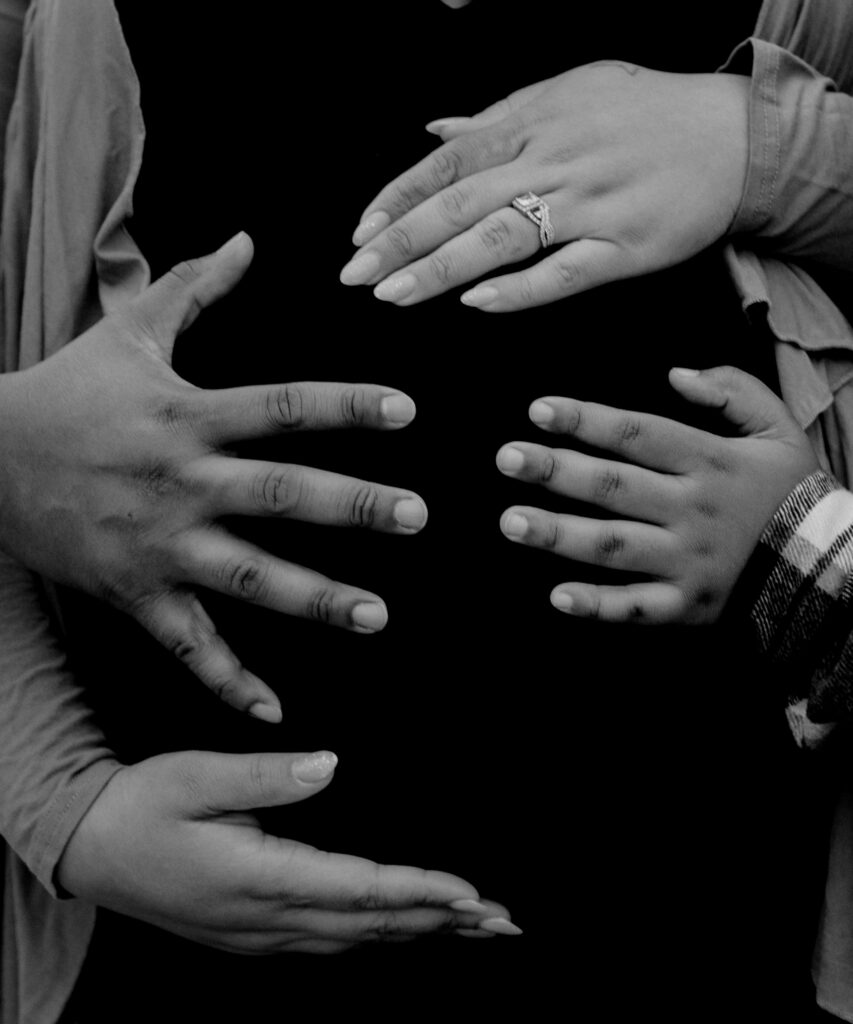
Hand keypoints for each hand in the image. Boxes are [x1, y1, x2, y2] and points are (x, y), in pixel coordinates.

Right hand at [0, 234, 427, 719]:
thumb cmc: (68, 390)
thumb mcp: (128, 330)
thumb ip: (195, 287)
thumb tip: (248, 237)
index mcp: (187, 415)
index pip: (281, 407)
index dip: (345, 406)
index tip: (407, 412)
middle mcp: (180, 480)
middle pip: (279, 493)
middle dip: (352, 506)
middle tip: (417, 515)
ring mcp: (158, 543)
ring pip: (247, 576)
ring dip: (314, 598)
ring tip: (377, 616)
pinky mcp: (134, 591)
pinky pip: (188, 643)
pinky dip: (229, 681)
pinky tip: (277, 711)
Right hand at [57, 749, 513, 952]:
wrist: (90, 849)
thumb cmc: (142, 806)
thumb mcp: (196, 775)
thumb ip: (266, 776)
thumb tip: (331, 766)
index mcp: (257, 877)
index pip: (358, 889)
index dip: (420, 892)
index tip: (472, 894)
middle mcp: (266, 918)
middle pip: (372, 926)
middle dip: (443, 923)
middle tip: (504, 923)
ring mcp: (260, 934)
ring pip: (357, 940)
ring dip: (420, 933)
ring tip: (473, 929)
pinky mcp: (253, 933)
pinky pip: (332, 942)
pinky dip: (380, 936)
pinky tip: (403, 930)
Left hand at [341, 63, 747, 310]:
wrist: (734, 135)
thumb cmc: (646, 114)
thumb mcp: (567, 92)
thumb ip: (498, 117)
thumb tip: (436, 131)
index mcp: (533, 123)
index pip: (448, 161)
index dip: (399, 198)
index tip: (360, 232)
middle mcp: (552, 162)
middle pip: (461, 202)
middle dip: (402, 240)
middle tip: (354, 274)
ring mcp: (588, 206)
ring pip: (501, 237)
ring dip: (442, 267)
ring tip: (394, 294)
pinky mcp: (625, 247)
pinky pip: (565, 272)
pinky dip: (520, 288)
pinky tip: (478, 303)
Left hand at [495, 366, 818, 621]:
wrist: (829, 563)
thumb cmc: (789, 489)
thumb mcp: (778, 427)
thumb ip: (731, 390)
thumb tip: (675, 373)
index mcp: (710, 461)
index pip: (639, 434)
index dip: (587, 420)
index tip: (538, 410)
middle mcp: (693, 509)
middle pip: (615, 486)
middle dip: (556, 471)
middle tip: (506, 458)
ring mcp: (688, 560)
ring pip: (615, 545)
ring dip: (560, 534)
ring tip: (511, 522)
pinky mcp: (687, 603)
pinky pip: (638, 607)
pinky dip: (599, 605)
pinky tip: (557, 598)